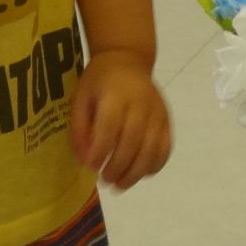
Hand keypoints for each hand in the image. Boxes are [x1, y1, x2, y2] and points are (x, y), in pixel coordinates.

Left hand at [71, 53, 171, 189]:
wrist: (128, 61)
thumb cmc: (99, 82)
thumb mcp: (80, 99)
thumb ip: (79, 130)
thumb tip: (85, 162)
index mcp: (116, 94)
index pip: (111, 125)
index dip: (101, 150)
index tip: (91, 168)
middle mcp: (141, 102)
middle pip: (133, 141)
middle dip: (118, 166)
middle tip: (105, 181)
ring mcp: (157, 112)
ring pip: (152, 149)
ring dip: (135, 173)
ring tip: (119, 185)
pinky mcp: (167, 121)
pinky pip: (165, 148)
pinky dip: (153, 166)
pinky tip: (138, 174)